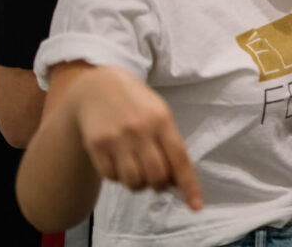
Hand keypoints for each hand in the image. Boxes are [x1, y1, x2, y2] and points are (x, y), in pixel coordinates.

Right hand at [71, 66, 201, 210]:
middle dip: (159, 184)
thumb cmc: (135, 103)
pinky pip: (111, 177)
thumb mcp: (159, 113)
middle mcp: (140, 130)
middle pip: (156, 175)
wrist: (96, 86)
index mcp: (162, 120)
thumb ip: (169, 143)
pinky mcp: (96, 145)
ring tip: (137, 170)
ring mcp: (117, 138)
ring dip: (138, 184)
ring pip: (133, 181)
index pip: (180, 159)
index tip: (195, 205)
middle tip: (156, 179)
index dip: (189, 185)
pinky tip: (119, 162)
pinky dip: (118, 177)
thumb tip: (177, 181)